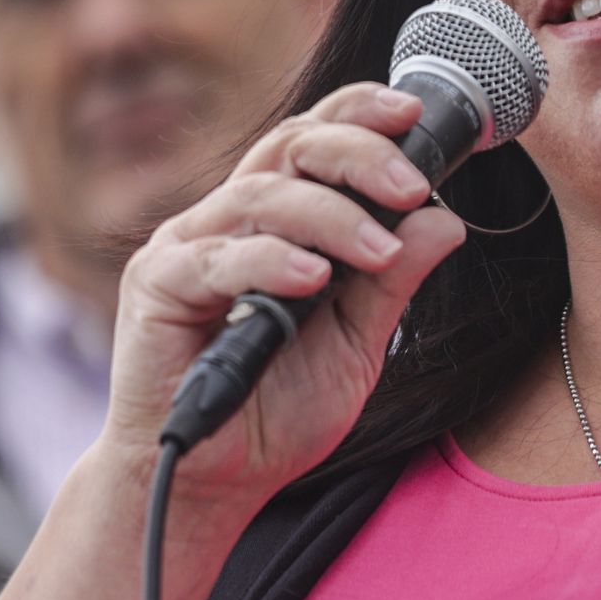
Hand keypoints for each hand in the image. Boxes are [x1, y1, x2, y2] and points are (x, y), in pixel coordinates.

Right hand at [98, 83, 467, 514]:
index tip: (413, 114)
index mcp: (275, 221)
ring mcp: (186, 246)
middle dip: (357, 154)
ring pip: (261, 196)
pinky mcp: (155, 285)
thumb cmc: (275, 412)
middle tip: (411, 187)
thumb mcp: (356, 346)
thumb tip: (445, 221)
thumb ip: (393, 283)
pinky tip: (312, 279)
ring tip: (378, 253)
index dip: (358, 114)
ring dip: (329, 217)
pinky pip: (216, 259)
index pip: (313, 141)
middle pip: (289, 147)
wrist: (210, 485)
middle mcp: (227, 219)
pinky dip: (269, 262)